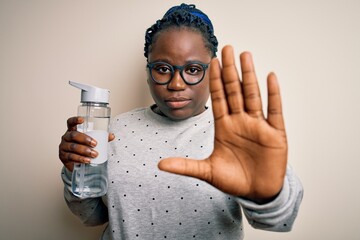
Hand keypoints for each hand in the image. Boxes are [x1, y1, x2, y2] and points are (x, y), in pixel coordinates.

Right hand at [58, 117, 114, 170]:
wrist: (75, 163)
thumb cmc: (82, 148)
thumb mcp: (90, 141)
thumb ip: (101, 138)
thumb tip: (112, 135)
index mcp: (72, 131)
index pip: (70, 123)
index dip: (75, 120)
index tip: (82, 119)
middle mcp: (66, 137)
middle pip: (73, 135)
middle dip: (85, 139)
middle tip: (95, 144)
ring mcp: (63, 147)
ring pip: (73, 147)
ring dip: (84, 150)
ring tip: (94, 154)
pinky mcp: (63, 157)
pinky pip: (71, 157)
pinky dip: (80, 159)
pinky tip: (87, 160)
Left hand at [158, 45, 287, 201]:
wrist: (256, 194)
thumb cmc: (234, 181)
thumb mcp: (207, 172)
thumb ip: (185, 166)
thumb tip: (159, 165)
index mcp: (224, 127)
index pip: (219, 98)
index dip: (215, 81)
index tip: (211, 62)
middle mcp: (240, 122)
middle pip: (234, 91)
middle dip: (229, 70)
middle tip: (226, 48)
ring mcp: (258, 126)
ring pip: (253, 95)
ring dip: (249, 75)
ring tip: (245, 55)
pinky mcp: (275, 134)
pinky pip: (274, 110)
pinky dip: (273, 94)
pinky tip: (270, 77)